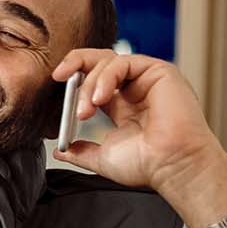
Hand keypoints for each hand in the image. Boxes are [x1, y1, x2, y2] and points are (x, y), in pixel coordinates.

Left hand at [50, 50, 226, 205]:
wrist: (171, 166)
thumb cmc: (147, 165)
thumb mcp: (102, 157)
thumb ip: (81, 152)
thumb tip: (61, 152)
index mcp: (122, 105)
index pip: (93, 80)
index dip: (74, 80)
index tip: (55, 85)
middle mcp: (135, 89)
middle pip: (100, 61)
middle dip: (76, 64)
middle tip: (58, 76)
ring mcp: (147, 79)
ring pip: (109, 62)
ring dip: (89, 83)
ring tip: (85, 112)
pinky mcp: (160, 71)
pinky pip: (124, 63)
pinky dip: (105, 77)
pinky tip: (99, 99)